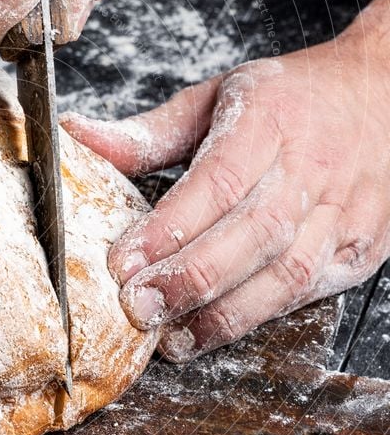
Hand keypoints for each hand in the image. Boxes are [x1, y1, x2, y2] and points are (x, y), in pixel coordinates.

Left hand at [62, 0, 389, 361]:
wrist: (385, 96)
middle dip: (189, 280)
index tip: (122, 262)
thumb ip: (146, 131)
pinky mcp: (361, 247)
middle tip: (138, 309)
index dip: (168, 229)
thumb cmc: (293, 98)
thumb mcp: (217, 97)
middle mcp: (310, 168)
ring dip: (224, 314)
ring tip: (172, 338)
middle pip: (252, 235)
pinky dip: (262, 315)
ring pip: (286, 273)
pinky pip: (311, 290)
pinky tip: (218, 330)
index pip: (216, 183)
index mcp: (268, 121)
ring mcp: (343, 211)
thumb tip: (75, 138)